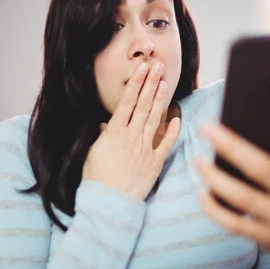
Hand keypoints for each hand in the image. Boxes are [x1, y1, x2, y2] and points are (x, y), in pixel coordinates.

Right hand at [82, 62, 180, 200]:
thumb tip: (104, 125)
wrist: (109, 202)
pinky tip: (177, 118)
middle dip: (150, 84)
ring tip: (165, 83)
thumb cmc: (96, 179)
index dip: (135, 83)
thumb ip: (101, 138)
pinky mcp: (155, 163)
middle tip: (157, 67)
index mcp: (114, 133)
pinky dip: (172, 131)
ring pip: (154, 119)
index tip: (141, 68)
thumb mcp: (92, 154)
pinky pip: (165, 144)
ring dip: (160, 100)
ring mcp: (144, 149)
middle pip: (143, 105)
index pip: (127, 102)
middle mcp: (131, 137)